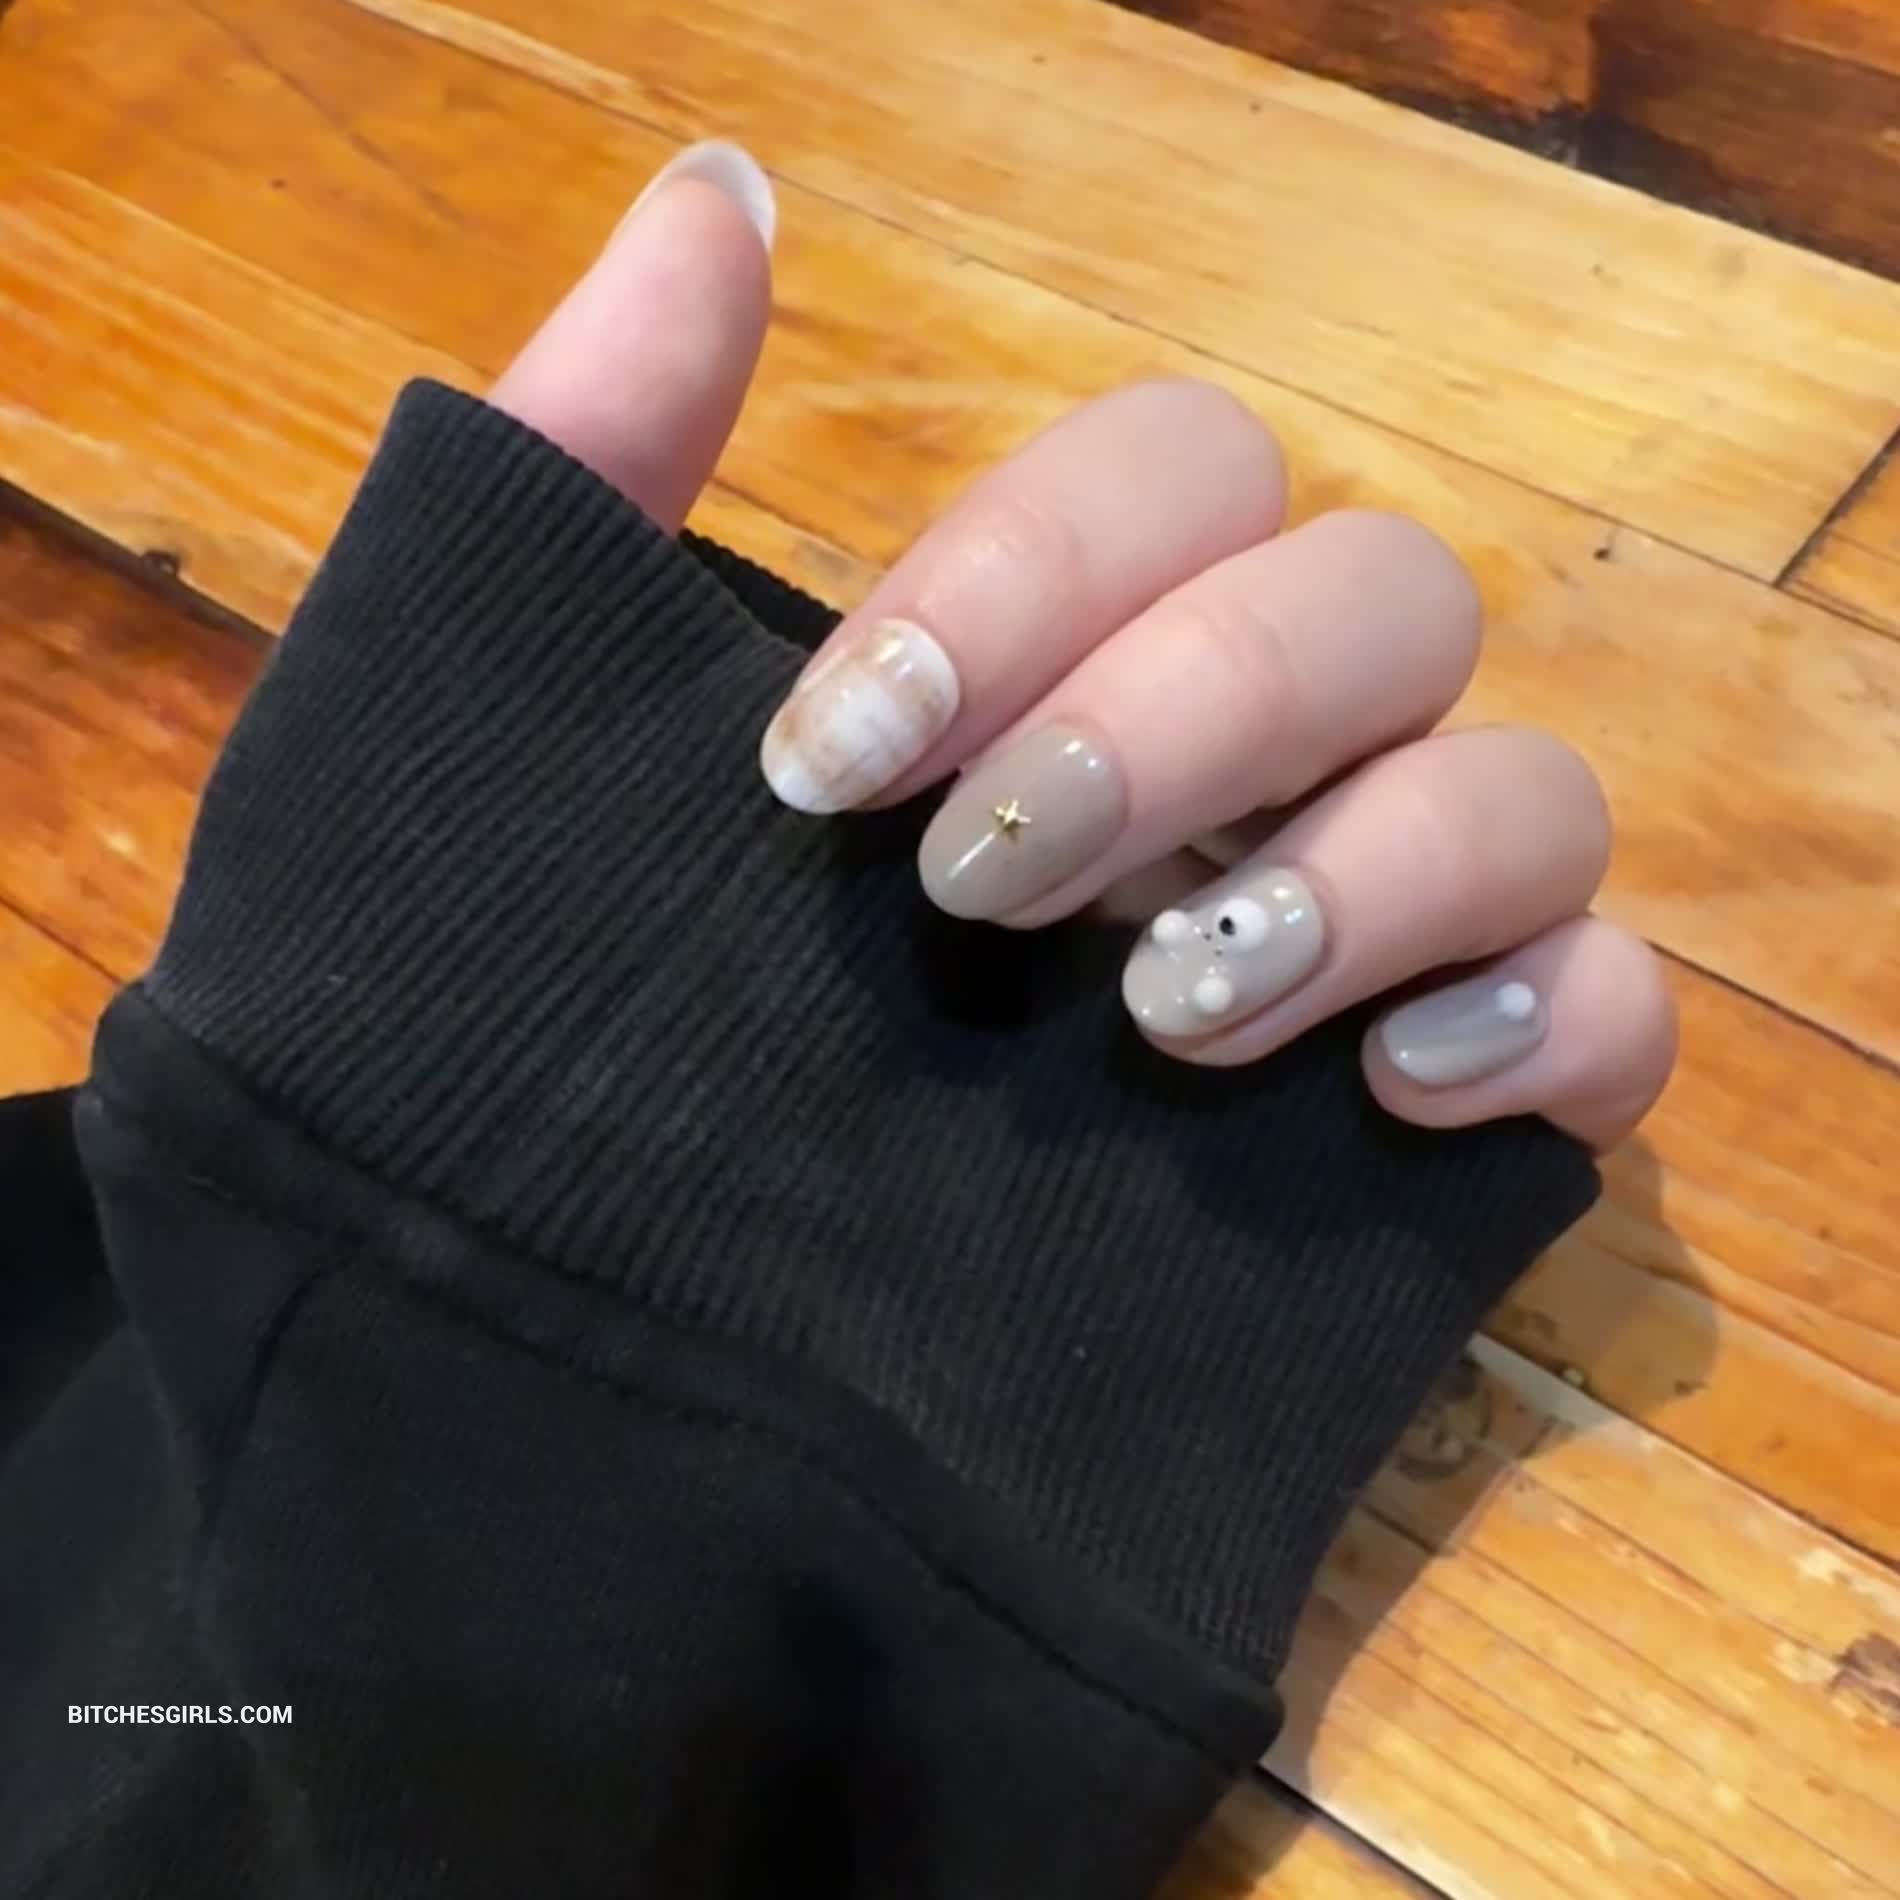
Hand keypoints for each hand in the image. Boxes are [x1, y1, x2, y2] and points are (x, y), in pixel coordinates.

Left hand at [489, 140, 1674, 1152]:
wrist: (606, 1370)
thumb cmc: (567, 1040)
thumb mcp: (529, 739)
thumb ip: (598, 453)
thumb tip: (715, 200)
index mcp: (1073, 661)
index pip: (1179, 474)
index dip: (1033, 575)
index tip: (836, 764)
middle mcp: (1247, 777)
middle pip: (1380, 600)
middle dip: (1194, 717)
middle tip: (985, 890)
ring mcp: (1366, 946)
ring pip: (1530, 795)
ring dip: (1373, 874)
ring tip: (1167, 1011)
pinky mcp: (1445, 1128)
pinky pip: (1621, 1021)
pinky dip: (1552, 1026)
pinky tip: (1392, 1093)